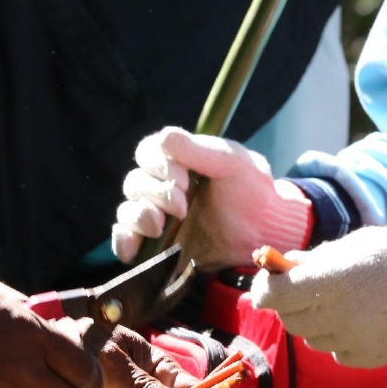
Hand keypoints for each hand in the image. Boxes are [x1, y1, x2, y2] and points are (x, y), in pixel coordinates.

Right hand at [111, 127, 314, 267]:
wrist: (263, 233)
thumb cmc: (251, 191)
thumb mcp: (232, 162)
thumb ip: (199, 150)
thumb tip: (164, 138)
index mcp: (177, 161)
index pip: (146, 154)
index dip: (156, 165)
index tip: (184, 180)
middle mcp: (161, 187)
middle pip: (135, 183)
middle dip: (156, 194)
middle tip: (183, 208)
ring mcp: (156, 217)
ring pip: (127, 211)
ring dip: (139, 216)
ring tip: (161, 228)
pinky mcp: (154, 246)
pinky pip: (124, 240)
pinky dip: (123, 242)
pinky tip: (135, 249)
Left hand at [250, 226, 386, 368]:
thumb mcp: (355, 245)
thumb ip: (316, 260)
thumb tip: (285, 265)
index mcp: (326, 282)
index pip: (272, 295)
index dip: (264, 289)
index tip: (267, 282)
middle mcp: (331, 316)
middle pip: (289, 318)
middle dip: (292, 304)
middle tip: (311, 289)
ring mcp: (347, 341)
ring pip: (311, 337)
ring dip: (317, 321)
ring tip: (347, 303)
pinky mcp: (363, 358)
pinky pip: (336, 351)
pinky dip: (340, 339)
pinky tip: (363, 321)